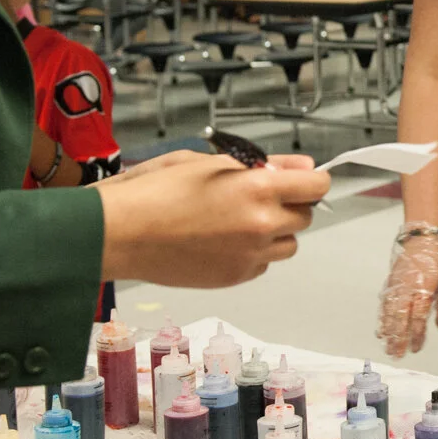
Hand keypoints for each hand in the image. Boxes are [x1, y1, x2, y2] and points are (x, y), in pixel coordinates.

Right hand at [99, 154, 327, 285]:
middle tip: (257, 197)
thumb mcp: (210, 161)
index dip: (310, 180)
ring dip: (275, 232)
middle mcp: (262, 224)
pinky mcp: (235, 277)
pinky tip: (223, 240)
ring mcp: (250, 254)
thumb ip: (265, 165)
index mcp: (258, 188)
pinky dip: (253, 253)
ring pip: (288, 244)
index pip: (316, 185)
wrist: (121, 232)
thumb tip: (302, 166)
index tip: (299, 180)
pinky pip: (262, 263)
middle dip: (289, 204)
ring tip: (239, 221)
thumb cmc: (157, 190)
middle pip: (304, 216)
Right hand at [378, 225, 437, 356]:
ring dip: (388, 332)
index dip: (417, 336)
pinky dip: (382, 319)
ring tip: (388, 347)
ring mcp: (397, 286)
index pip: (419, 318)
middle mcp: (408, 289)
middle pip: (401, 319)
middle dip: (399, 339)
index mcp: (425, 289)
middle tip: (397, 355)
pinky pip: (384, 305)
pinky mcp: (390, 283)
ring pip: (389, 314)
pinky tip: (381, 330)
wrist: (423, 238)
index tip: (416, 348)